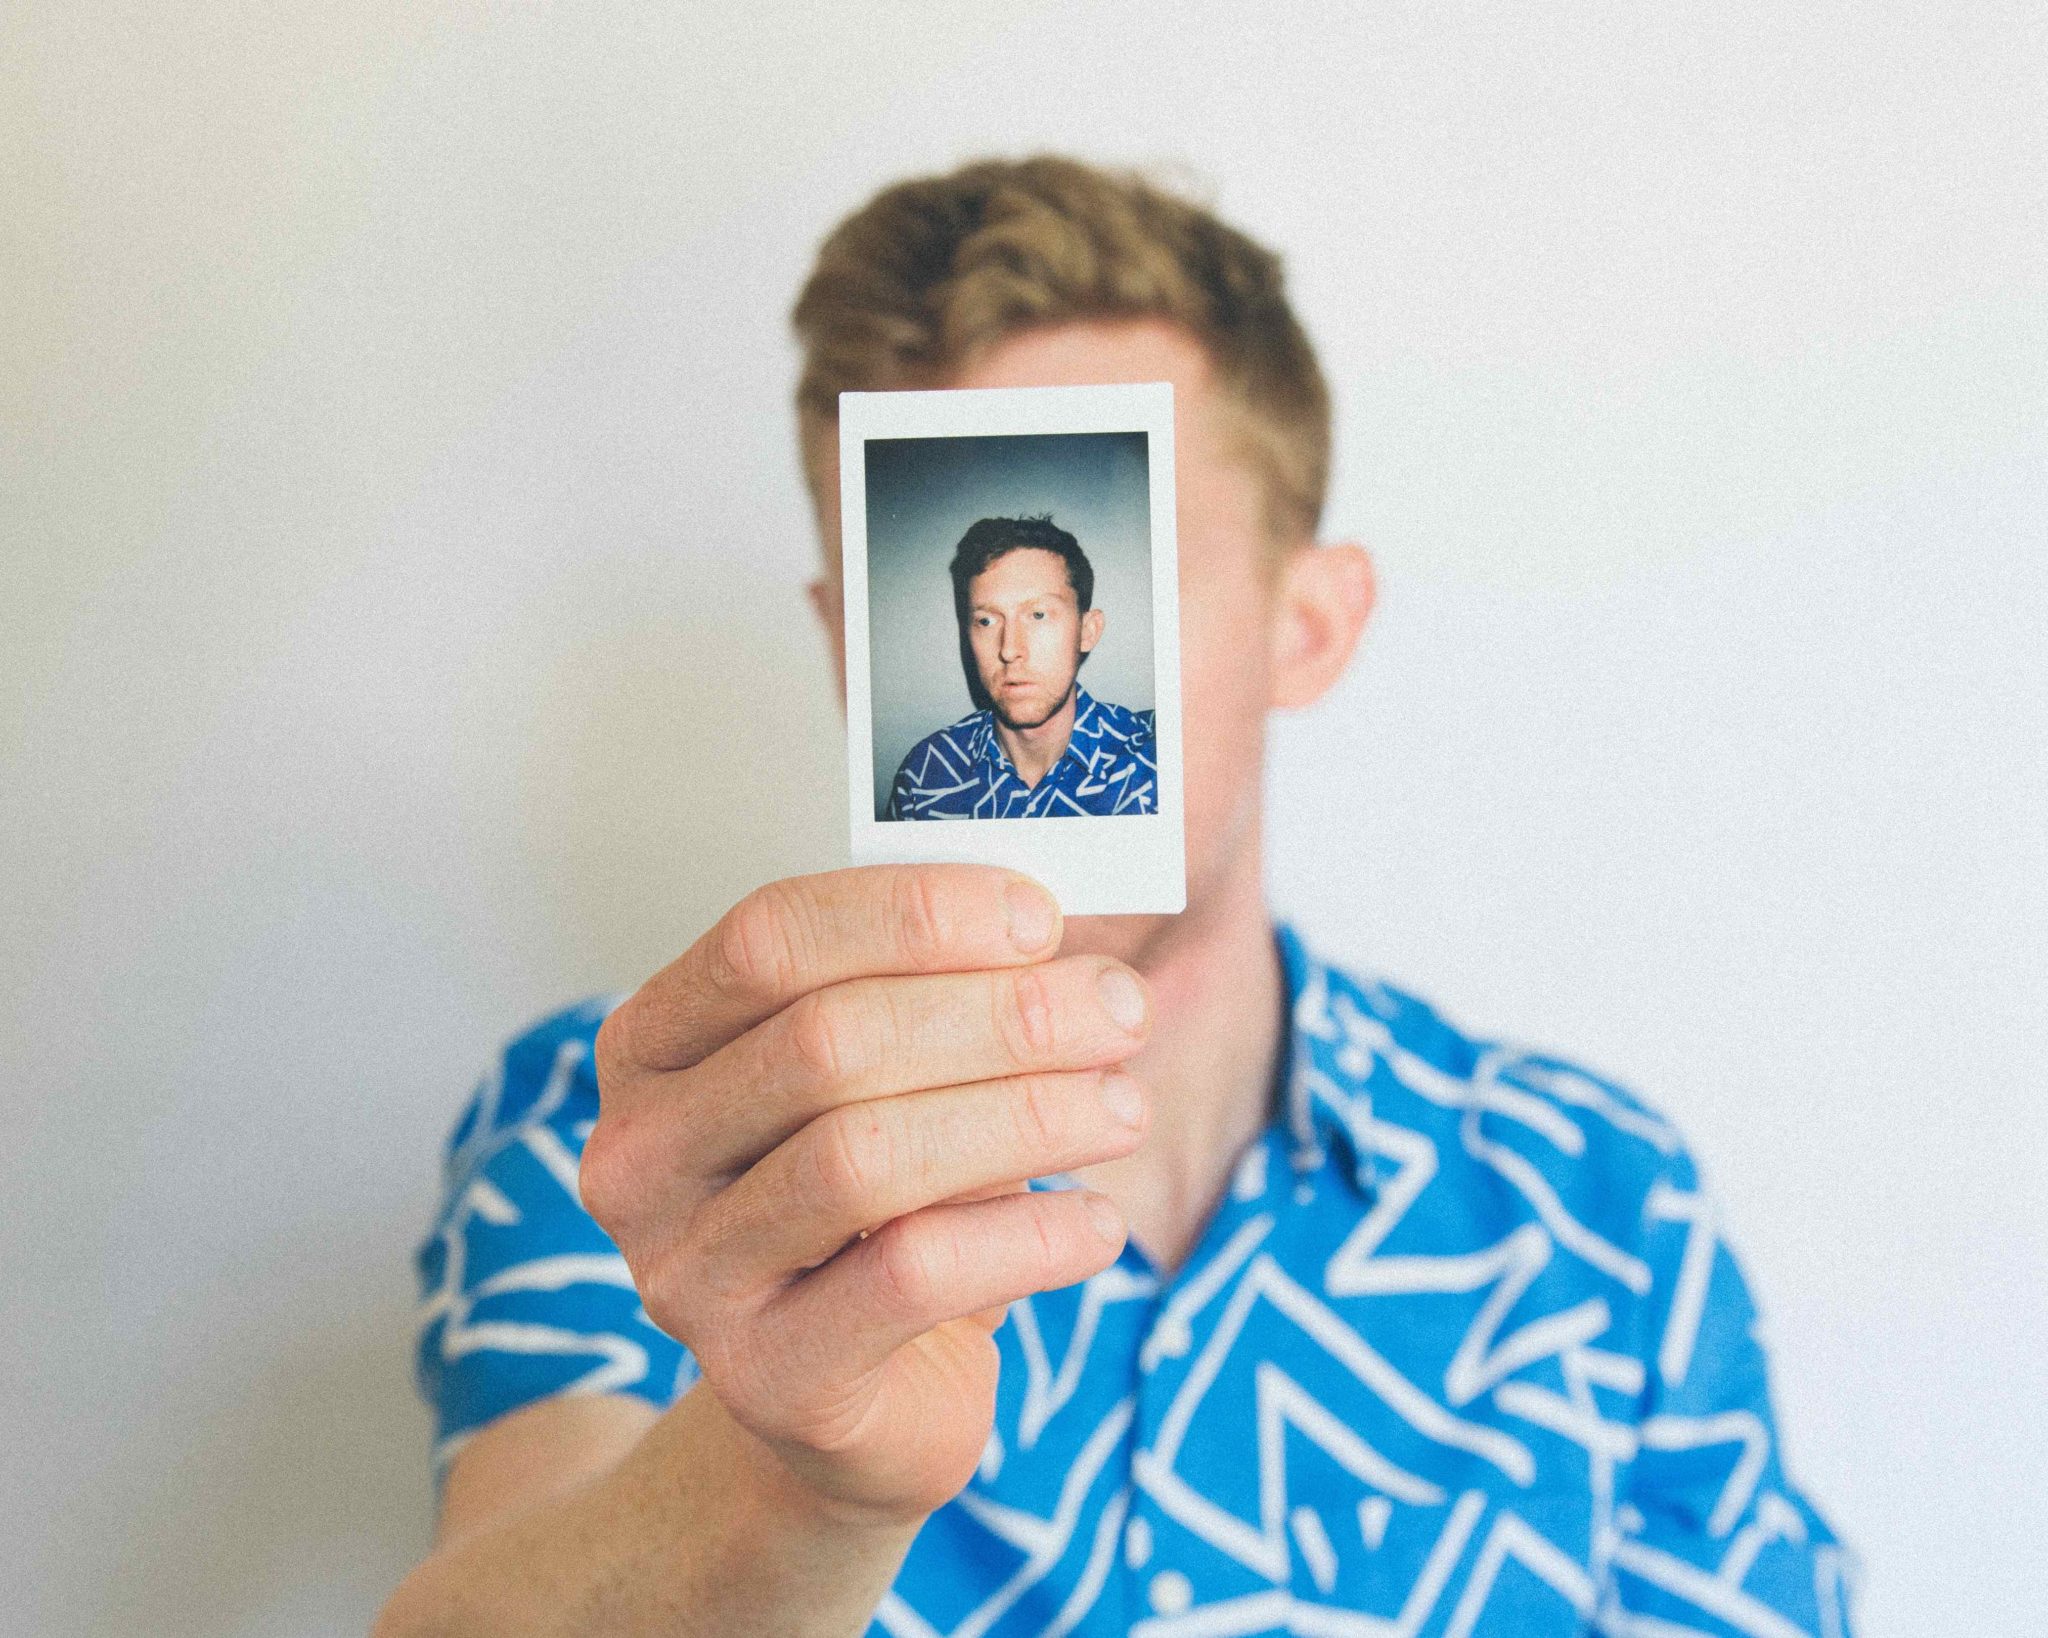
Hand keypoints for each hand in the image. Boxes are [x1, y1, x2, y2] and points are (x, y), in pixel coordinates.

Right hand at [581, 864, 1150, 1527]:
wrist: (849, 1398)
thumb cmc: (880, 1211)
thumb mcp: (892, 1083)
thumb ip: (936, 997)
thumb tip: (1051, 932)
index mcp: (657, 1045)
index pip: (768, 940)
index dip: (911, 914)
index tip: (1041, 918)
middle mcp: (643, 1154)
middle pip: (825, 1042)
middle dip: (998, 1015)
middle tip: (1121, 1011)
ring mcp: (690, 1273)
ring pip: (863, 1158)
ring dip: (1024, 1118)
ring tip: (1124, 1108)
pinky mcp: (765, 1377)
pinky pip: (908, 1280)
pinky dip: (1024, 1239)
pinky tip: (1097, 1224)